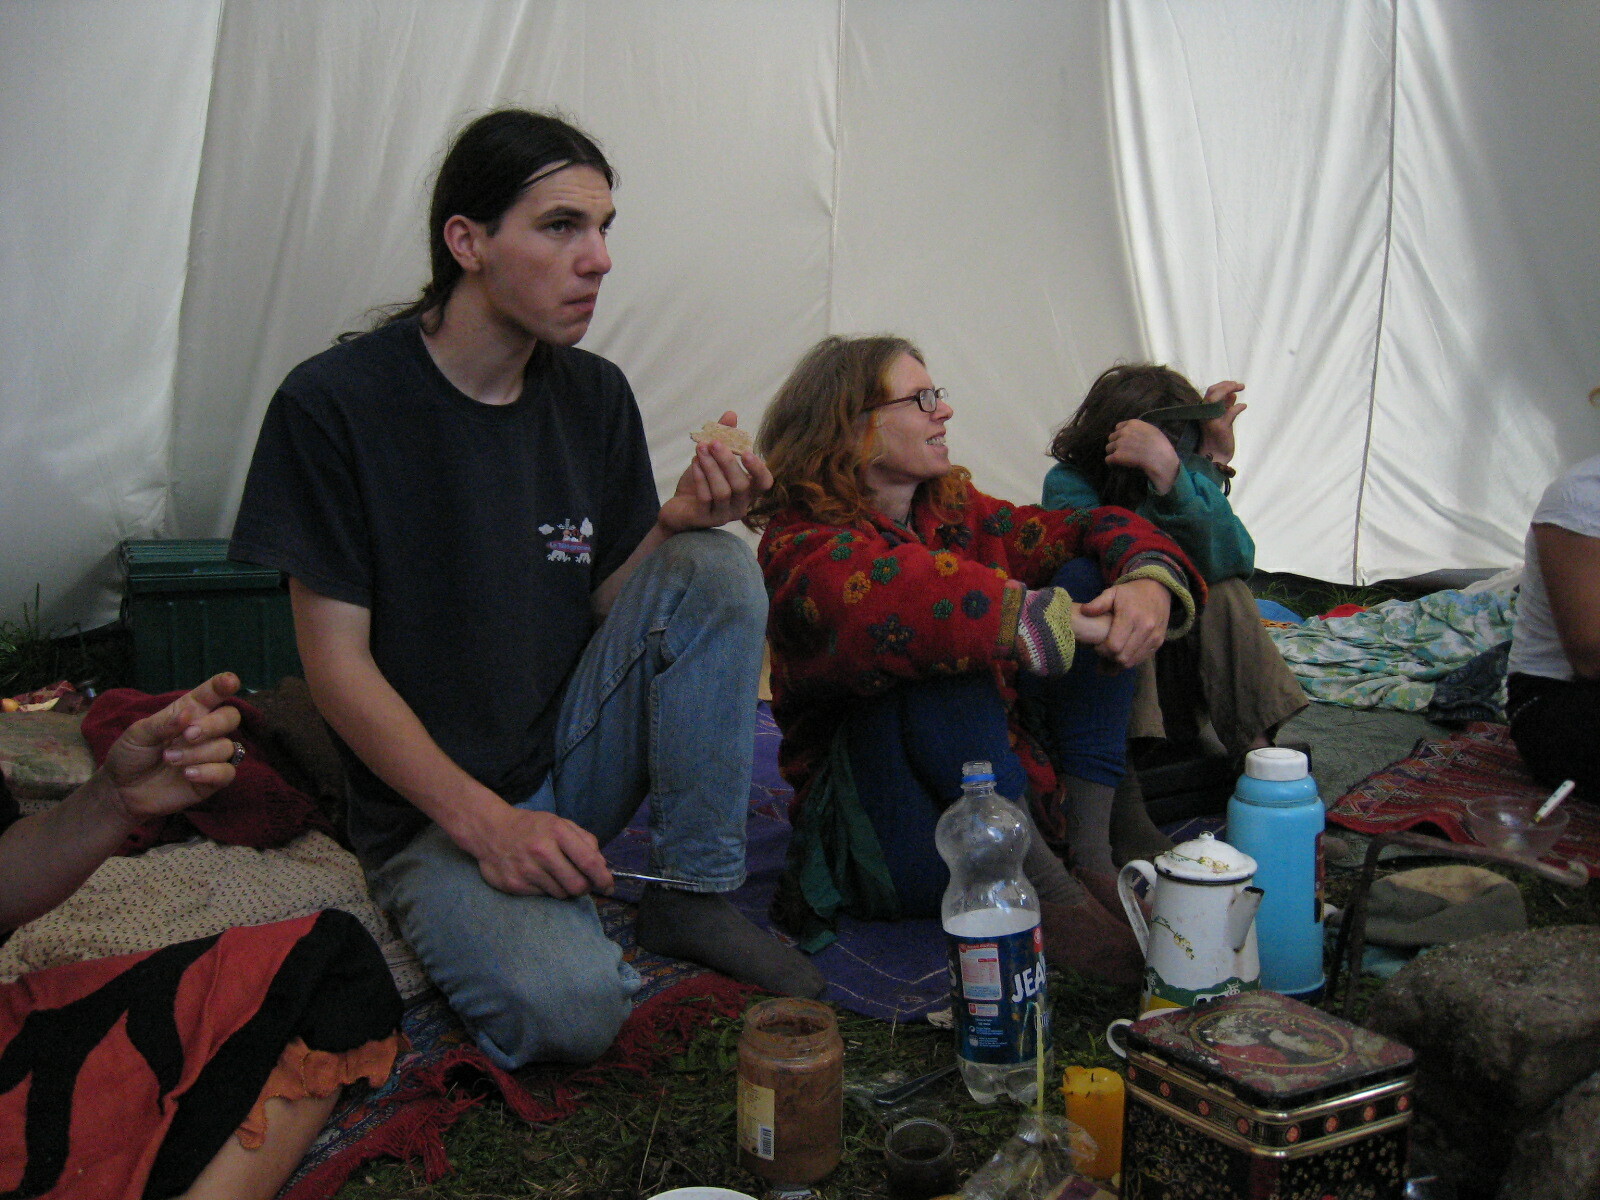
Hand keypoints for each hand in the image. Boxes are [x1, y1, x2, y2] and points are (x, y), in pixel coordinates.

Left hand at [100, 671, 243, 822]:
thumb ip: (162, 723)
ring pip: (226, 746)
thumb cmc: (130, 756)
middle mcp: (204, 732)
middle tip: (188, 735)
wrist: (121, 791)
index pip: (211, 694)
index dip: (223, 685)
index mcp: (188, 713)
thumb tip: (188, 714)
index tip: (230, 681)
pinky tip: (188, 774)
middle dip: (213, 724)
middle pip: (230, 717)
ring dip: (199, 753)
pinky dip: (210, 772)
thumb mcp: (137, 734)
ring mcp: (209, 756)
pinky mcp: (211, 780)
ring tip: (170, 760)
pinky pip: (227, 772)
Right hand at [468, 806, 612, 898]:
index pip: (589, 861)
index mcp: (557, 832)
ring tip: (555, 875)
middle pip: (577, 885)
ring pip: (561, 894)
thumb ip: (585, 840)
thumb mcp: (560, 823)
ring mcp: (527, 869)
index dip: (603, 878)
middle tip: (581, 883)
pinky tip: (537, 876)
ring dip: (565, 889)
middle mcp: (542, 851)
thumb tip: (601, 866)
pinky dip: (546, 890)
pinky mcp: (514, 885)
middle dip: (584, 888)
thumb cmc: (531, 827)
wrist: (490, 831)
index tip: (609, 886)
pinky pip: (542, 896)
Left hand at [657, 412, 773, 533]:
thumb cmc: (700, 483)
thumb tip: (731, 414)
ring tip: (700, 449)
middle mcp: (740, 506)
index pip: (764, 483)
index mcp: (748, 490)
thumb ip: (724, 438)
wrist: (678, 509)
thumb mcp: (712, 458)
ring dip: (711, 467)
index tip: (747, 452)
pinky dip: (700, 478)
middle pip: (742, 485)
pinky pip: (706, 497)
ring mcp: (723, 515)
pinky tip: (694, 464)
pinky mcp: (706, 519)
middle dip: (727, 461)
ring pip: (723, 491)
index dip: (759, 469)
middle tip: (714, 443)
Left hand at [1077, 578, 1170, 668]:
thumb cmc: (1131, 593)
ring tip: (1112, 651)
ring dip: (1119, 660)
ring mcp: (1154, 637)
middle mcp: (1145, 628)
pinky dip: (1130, 659)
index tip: (1097, 645)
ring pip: (1132, 661)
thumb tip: (1083, 611)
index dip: (1102, 650)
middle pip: (1122, 657)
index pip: (1114, 646)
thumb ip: (1098, 604)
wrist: (1158, 590)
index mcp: (1131, 616)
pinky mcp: (1159, 642)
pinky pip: (1141, 659)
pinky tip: (1124, 651)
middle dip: (1109, 657)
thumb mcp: (1112, 592)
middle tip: (1103, 649)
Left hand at [1105, 420, 1180, 493]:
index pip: (1118, 427)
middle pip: (1112, 437)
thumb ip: (1140, 429)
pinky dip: (1111, 463)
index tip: (1124, 441)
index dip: (1120, 434)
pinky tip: (1116, 466)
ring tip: (1120, 459)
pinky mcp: (1117, 456)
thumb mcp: (1152, 430)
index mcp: (1132, 424)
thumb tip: (1134, 432)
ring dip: (1113, 453)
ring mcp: (1119, 444)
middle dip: (1116, 443)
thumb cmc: (1160, 445)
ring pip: (1108, 448)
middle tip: (1123, 451)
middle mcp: (1123, 432)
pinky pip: (1108, 459)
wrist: (1160, 458)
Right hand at [1198, 380, 1245, 464]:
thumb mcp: (1221, 420)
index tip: (1234, 384)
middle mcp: (1205, 414)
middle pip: (1213, 392)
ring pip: (1217, 399)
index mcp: (1204, 411)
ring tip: (1240, 388)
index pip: (1210, 392)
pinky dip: (1238, 407)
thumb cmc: (1218, 439)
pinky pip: (1230, 412)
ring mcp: (1211, 420)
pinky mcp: (1220, 427)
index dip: (1223, 385)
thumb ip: (1225, 407)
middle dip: (1227, 385)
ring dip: (1230, 390)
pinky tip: (1244, 406)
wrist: (1215, 457)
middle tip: (1239, 385)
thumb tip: (1232, 394)